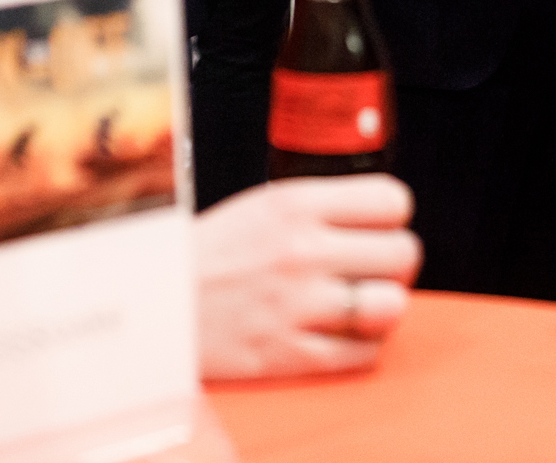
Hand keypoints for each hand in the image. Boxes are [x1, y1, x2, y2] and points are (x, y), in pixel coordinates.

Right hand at [195, 175, 423, 381]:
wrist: (152, 303)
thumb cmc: (208, 255)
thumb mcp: (264, 206)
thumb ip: (322, 209)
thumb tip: (381, 221)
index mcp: (295, 204)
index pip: (393, 200)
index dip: (391, 218)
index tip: (377, 229)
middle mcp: (301, 251)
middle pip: (403, 253)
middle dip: (392, 265)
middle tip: (368, 271)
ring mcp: (297, 304)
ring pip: (392, 305)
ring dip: (382, 308)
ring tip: (358, 305)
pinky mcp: (289, 353)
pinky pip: (364, 354)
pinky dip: (360, 347)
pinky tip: (337, 334)